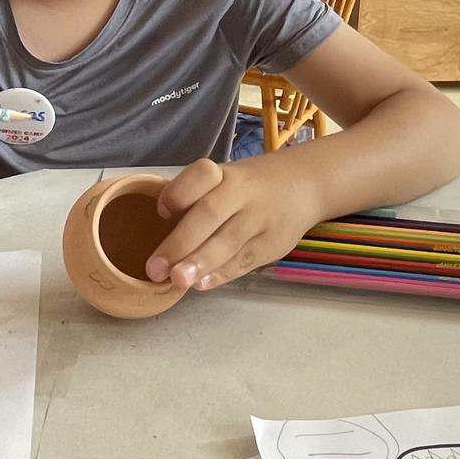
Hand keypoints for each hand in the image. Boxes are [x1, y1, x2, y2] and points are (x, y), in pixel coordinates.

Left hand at [145, 159, 316, 290]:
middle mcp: (242, 192)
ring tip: (176, 280)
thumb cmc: (248, 187)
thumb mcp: (224, 180)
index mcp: (223, 174)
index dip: (177, 193)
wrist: (305, 184)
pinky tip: (202, 284)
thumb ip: (195, 202)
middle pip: (210, 214)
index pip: (200, 175)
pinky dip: (222, 273)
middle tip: (154, 269)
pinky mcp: (274, 243)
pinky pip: (245, 260)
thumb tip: (158, 239)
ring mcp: (261, 218)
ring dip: (200, 262)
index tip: (160, 212)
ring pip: (228, 241)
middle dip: (179, 243)